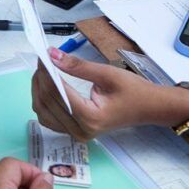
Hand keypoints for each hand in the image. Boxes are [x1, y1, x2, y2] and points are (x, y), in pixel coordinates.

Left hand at [32, 49, 188, 141]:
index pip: (58, 93)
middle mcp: (81, 130)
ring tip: (44, 71)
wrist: (150, 108)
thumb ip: (78, 66)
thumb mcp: (107, 73)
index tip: (43, 54)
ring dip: (38, 90)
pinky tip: (47, 86)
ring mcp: (77, 134)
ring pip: (43, 112)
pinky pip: (49, 118)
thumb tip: (52, 54)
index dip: (46, 72)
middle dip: (40, 78)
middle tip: (43, 59)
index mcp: (91, 118)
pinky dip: (43, 101)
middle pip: (47, 103)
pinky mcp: (75, 132)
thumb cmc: (134, 90)